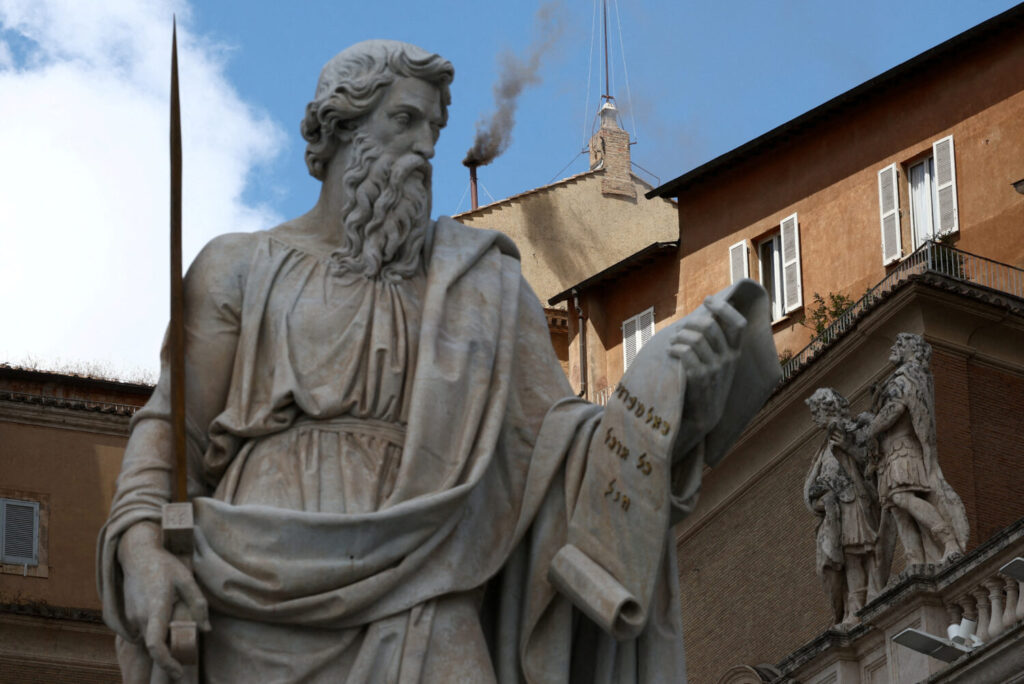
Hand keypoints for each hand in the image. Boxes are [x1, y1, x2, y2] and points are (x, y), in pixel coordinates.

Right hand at [118, 521, 209, 679]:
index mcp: (155, 607)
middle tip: (186, 642)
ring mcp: (131, 617)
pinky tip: (163, 614)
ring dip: (162, 638)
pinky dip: (154, 631)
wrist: (137, 555)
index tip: (178, 671)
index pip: (155, 644)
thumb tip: (206, 629)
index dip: (166, 662)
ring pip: (149, 638)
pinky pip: (143, 632)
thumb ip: (198, 604)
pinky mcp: (127, 617)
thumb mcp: (187, 579)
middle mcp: (139, 616)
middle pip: (155, 644)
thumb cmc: (164, 565)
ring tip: (174, 618)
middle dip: (170, 650)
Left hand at [669, 296, 744, 444]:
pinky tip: (670, 352)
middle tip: (680, 329)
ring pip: (695, 339)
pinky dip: (675, 348)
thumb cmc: (706, 385)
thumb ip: (714, 343)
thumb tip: (704, 317)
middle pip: (710, 327)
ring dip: (679, 337)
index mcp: (735, 353)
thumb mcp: (718, 364)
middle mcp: (728, 360)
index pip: (738, 324)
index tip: (708, 300)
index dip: (724, 308)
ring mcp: (715, 369)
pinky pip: (685, 353)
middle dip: (691, 323)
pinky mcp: (700, 378)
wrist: (703, 417)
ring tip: (672, 342)